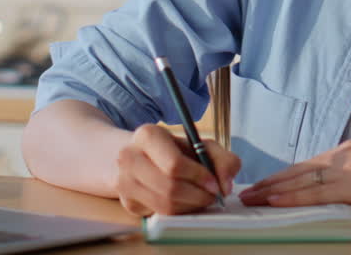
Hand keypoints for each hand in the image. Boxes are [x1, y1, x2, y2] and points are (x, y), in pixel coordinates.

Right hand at [114, 124, 239, 216]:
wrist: (139, 155)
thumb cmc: (174, 150)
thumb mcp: (200, 145)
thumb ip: (222, 159)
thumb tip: (225, 185)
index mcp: (146, 135)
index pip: (174, 165)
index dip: (199, 177)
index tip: (215, 183)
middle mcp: (129, 157)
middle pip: (170, 188)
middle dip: (198, 196)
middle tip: (213, 195)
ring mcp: (124, 182)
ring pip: (165, 205)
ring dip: (191, 206)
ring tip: (202, 198)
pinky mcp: (128, 202)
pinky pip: (159, 214)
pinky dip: (180, 211)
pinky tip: (186, 202)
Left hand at [239, 140, 350, 212]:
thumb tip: (332, 194)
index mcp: (349, 151)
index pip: (306, 165)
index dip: (281, 177)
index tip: (261, 186)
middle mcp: (345, 154)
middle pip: (298, 170)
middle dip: (269, 183)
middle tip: (244, 193)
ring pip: (302, 181)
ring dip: (272, 191)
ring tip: (250, 199)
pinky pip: (318, 192)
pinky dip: (293, 196)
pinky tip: (276, 200)